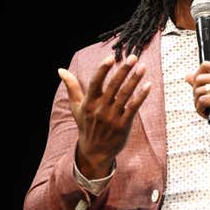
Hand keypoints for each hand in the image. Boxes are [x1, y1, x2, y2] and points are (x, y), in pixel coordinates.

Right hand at [58, 54, 150, 178]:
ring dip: (134, 80)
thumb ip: (71, 87)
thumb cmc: (86, 125)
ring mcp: (112, 117)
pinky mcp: (123, 125)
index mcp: (89, 102)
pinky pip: (133, 108)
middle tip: (133, 57)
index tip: (111, 57)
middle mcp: (100, 109)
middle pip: (113, 86)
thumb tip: (60, 70)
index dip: (102, 69)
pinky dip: (141, 96)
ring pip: (125, 95)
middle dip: (123, 70)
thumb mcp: (77, 107)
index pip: (95, 82)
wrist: (94, 151)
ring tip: (143, 67)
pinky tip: (148, 85)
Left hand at [185, 62, 209, 142]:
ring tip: (206, 109)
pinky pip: (201, 101)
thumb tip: (188, 76)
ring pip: (198, 91)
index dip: (196, 75)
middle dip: (195, 92)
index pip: (205, 65)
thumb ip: (206, 82)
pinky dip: (200, 110)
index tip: (197, 85)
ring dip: (198, 103)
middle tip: (202, 101)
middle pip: (198, 79)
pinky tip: (208, 113)